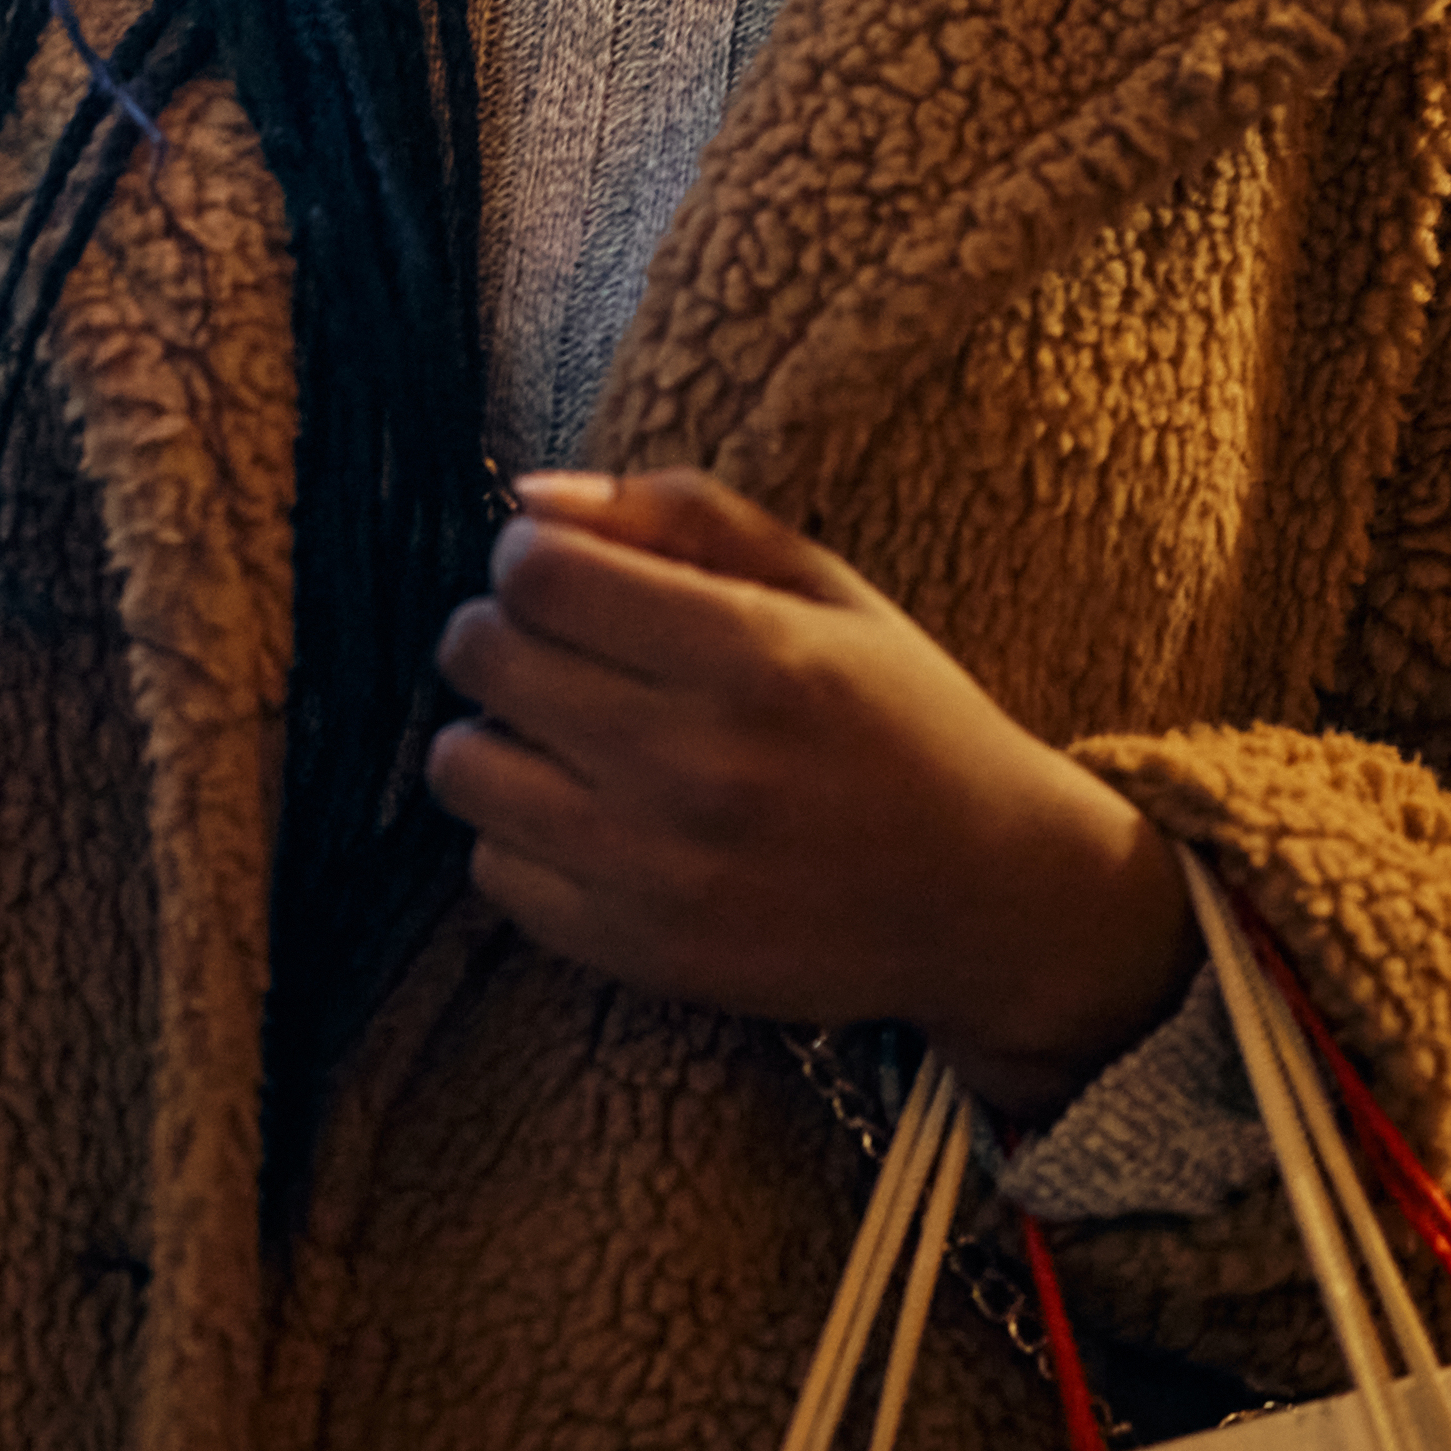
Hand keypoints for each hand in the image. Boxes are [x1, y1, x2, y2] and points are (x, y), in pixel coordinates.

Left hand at [426, 468, 1194, 1125]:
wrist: (989, 897)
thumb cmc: (902, 721)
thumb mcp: (823, 587)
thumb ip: (680, 516)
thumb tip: (528, 498)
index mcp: (748, 654)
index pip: (535, 572)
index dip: (531, 556)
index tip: (569, 574)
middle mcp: (693, 764)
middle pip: (481, 657)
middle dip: (506, 631)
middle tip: (565, 648)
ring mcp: (658, 870)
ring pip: (462, 767)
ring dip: (499, 735)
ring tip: (569, 736)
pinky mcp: (638, 952)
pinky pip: (494, 870)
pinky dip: (523, 835)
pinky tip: (593, 818)